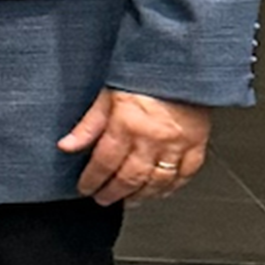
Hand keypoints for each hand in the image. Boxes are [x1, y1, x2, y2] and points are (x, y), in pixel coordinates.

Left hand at [59, 87, 212, 204]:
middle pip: (129, 177)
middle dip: (113, 193)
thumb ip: (88, 125)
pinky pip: (186, 173)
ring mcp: (176, 144)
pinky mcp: (197, 143)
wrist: (181, 64)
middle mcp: (152, 139)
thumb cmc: (144, 76)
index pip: (104, 163)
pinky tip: (162, 191)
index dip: (92, 180)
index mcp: (126, 126)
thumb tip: (66, 145)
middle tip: (103, 199)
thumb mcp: (106, 95)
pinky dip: (173, 186)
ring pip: (157, 181)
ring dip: (141, 195)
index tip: (85, 188)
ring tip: (128, 200)